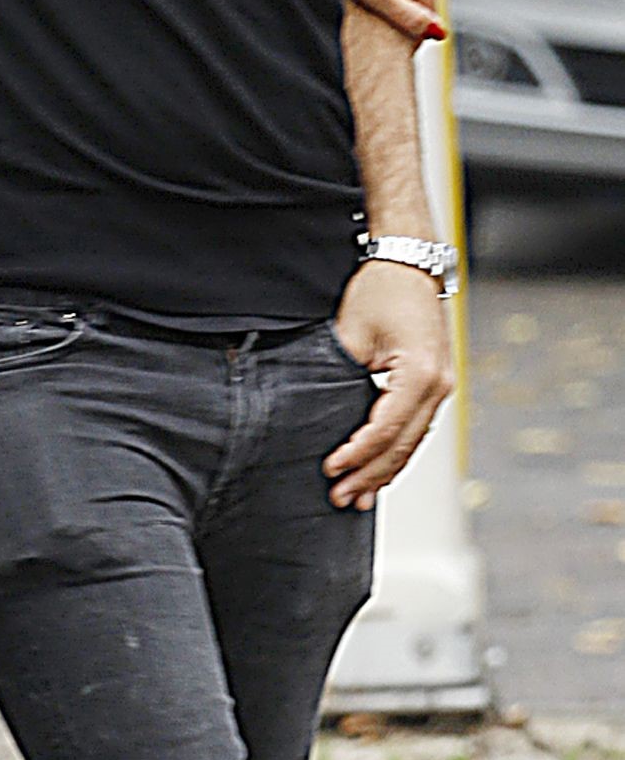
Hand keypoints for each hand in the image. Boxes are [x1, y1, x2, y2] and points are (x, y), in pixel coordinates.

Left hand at [322, 260, 453, 511]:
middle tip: (341, 497)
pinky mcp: (434, 385)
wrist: (408, 262)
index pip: (386, 428)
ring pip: (413, 442)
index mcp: (420, 373)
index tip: (332, 469)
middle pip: (403, 444)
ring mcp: (441, 386)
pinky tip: (380, 470)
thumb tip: (318, 413)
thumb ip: (339, 374)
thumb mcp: (352, 332)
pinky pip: (416, 428)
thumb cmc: (380, 289)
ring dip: (385, 471)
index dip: (358, 454)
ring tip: (359, 496)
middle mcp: (439, 385)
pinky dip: (397, 451)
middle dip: (371, 475)